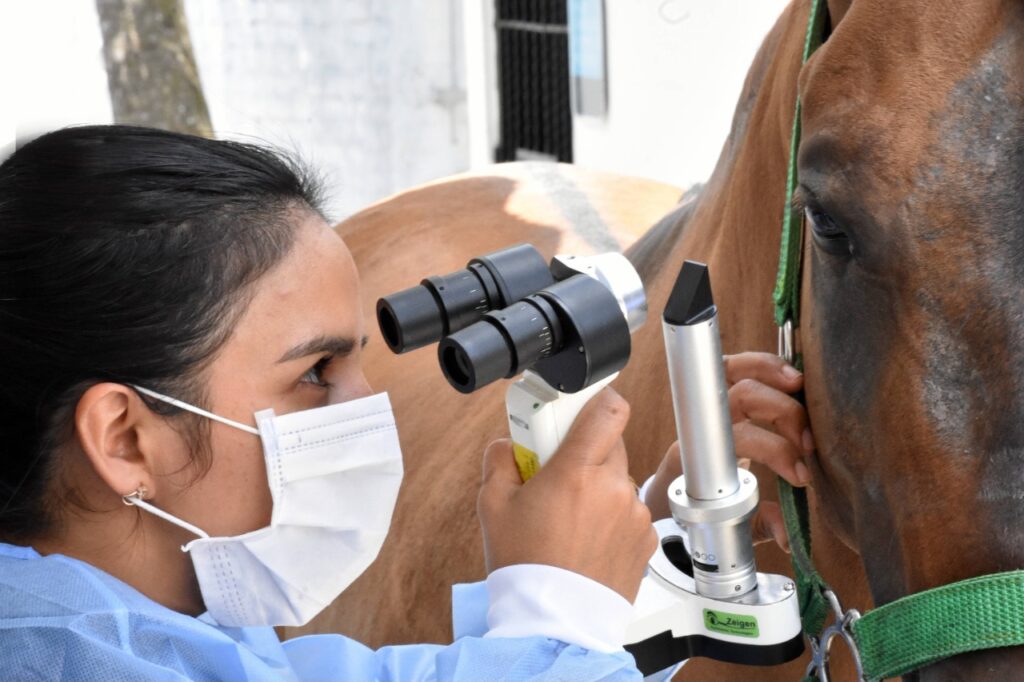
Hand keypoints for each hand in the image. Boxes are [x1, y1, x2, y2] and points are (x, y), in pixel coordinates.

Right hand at [478, 387, 657, 601]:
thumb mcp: (492, 506)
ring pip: (618, 481)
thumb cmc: (525, 564)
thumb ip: (500, 460)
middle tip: (558, 472)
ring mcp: (634, 514)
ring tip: (570, 518)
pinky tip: (587, 539)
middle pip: (610, 443)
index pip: (608, 409)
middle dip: (585, 451)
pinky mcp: (645, 538)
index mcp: (577, 471)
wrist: (554, 620)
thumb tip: (507, 444)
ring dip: (598, 488)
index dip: (599, 397)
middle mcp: (613, 487)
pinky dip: (612, 517)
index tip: (582, 403)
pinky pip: (629, 512)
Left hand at [644, 352, 813, 551]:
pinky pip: (734, 368)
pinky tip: (789, 373)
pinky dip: (763, 364)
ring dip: (770, 372)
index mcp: (695, 461)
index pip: (737, 439)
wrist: (666, 499)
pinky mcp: (717, 397)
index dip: (774, 451)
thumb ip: (758, 525)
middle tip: (809, 441)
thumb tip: (787, 535)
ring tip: (801, 385)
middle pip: (738, 397)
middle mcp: (698, 428)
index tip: (800, 476)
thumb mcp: (727, 524)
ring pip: (730, 370)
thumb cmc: (697, 509)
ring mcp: (706, 409)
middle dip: (782, 413)